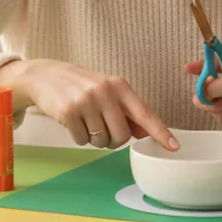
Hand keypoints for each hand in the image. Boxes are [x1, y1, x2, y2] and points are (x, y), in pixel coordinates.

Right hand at [0, 59, 178, 151]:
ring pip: (101, 141)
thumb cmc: (82, 86)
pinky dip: (78, 137)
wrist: (46, 75)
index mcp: (120, 86)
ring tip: (86, 121)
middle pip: (122, 136)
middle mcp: (105, 92)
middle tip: (103, 130)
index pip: (145, 113)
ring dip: (94, 139)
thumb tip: (145, 133)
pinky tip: (73, 121)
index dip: (161, 132)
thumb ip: (127, 112)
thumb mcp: (108, 92)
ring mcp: (86, 101)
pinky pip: (82, 141)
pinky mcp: (68, 112)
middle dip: (114, 141)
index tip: (174, 146)